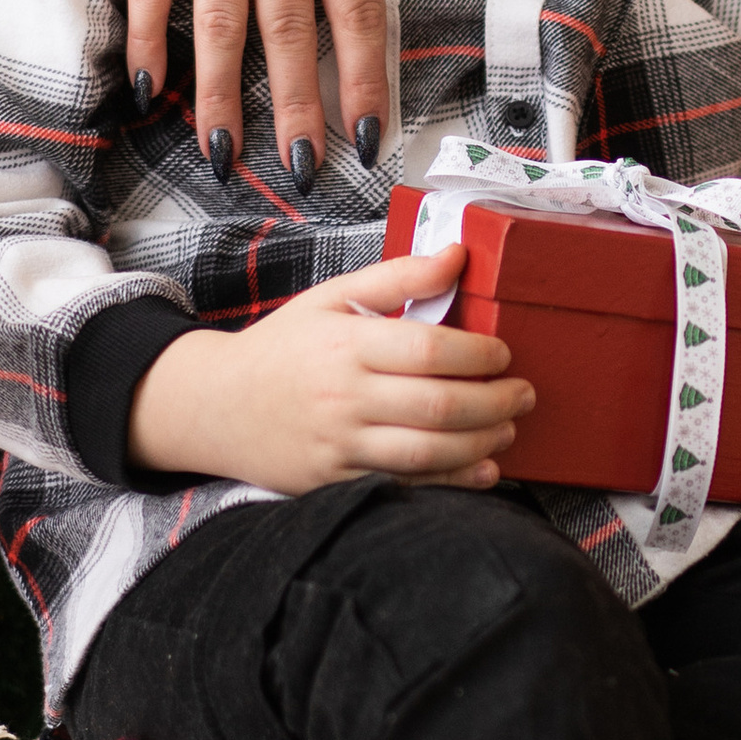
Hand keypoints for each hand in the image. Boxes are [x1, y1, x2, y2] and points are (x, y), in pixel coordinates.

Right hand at [88, 0, 448, 175]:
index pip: (360, 6)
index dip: (366, 77)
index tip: (370, 135)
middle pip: (291, 26)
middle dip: (300, 104)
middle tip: (306, 167)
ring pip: (221, 17)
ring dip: (223, 92)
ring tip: (225, 152)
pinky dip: (149, 37)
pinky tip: (150, 87)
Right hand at [125, 247, 533, 493]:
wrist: (216, 406)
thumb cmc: (282, 347)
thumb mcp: (331, 297)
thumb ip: (398, 277)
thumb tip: (459, 254)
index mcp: (345, 344)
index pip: (428, 350)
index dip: (479, 355)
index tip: (504, 354)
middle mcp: (343, 397)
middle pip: (437, 406)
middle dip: (495, 401)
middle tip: (524, 393)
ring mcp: (339, 444)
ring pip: (427, 453)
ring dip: (482, 442)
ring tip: (508, 427)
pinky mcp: (335, 481)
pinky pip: (405, 485)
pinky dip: (452, 482)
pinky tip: (482, 469)